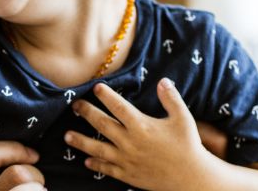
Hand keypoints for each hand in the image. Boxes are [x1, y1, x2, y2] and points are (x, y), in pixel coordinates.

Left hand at [64, 80, 222, 190]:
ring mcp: (126, 159)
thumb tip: (162, 80)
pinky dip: (95, 164)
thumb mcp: (183, 118)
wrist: (191, 178)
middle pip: (102, 125)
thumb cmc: (188, 146)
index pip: (119, 107)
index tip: (96, 87)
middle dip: (86, 113)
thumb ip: (171, 98)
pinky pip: (107, 169)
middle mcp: (130, 142)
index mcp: (142, 126)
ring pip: (97, 149)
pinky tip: (86, 160)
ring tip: (67, 136)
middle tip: (75, 105)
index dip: (106, 96)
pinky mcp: (127, 175)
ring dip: (80, 141)